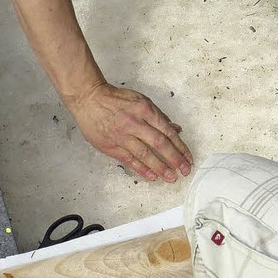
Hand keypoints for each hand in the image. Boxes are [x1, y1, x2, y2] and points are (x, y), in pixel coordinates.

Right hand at [69, 82, 192, 182]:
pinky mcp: (111, 146)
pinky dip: (141, 169)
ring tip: (171, 178)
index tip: (188, 157)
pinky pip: (129, 160)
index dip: (180, 146)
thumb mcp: (141, 100)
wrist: (89, 99)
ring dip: (160, 167)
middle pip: (160, 144)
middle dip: (175, 159)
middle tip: (185, 170)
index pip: (168, 131)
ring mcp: (122, 136)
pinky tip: (152, 176)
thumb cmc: (116, 98)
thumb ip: (159, 115)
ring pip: (145, 154)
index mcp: (145, 110)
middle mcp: (135, 123)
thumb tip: (176, 129)